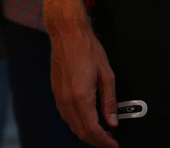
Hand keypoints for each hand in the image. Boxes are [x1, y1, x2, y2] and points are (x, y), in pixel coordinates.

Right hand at [49, 22, 118, 147]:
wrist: (67, 33)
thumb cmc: (87, 48)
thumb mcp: (106, 74)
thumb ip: (109, 101)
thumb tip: (113, 120)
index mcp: (81, 96)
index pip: (92, 129)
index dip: (104, 141)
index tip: (113, 144)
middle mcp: (67, 99)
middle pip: (81, 131)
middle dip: (96, 141)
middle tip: (109, 141)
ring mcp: (59, 96)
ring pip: (72, 125)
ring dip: (86, 133)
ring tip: (101, 132)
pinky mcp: (56, 92)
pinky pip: (66, 115)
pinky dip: (77, 123)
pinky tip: (87, 120)